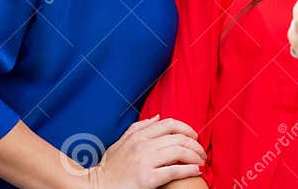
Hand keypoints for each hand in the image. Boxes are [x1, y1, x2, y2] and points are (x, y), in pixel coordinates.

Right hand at [86, 115, 204, 187]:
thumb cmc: (109, 168)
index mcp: (138, 135)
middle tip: (202, 152)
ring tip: (201, 161)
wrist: (95, 187)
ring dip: (195, 156)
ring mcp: (145, 161)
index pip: (169, 124)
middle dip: (195, 144)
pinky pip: (174, 171)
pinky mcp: (147, 178)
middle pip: (179, 138)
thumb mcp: (120, 142)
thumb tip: (157, 117)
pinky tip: (197, 170)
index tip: (194, 136)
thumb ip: (138, 128)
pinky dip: (189, 169)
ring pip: (179, 152)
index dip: (186, 128)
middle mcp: (143, 145)